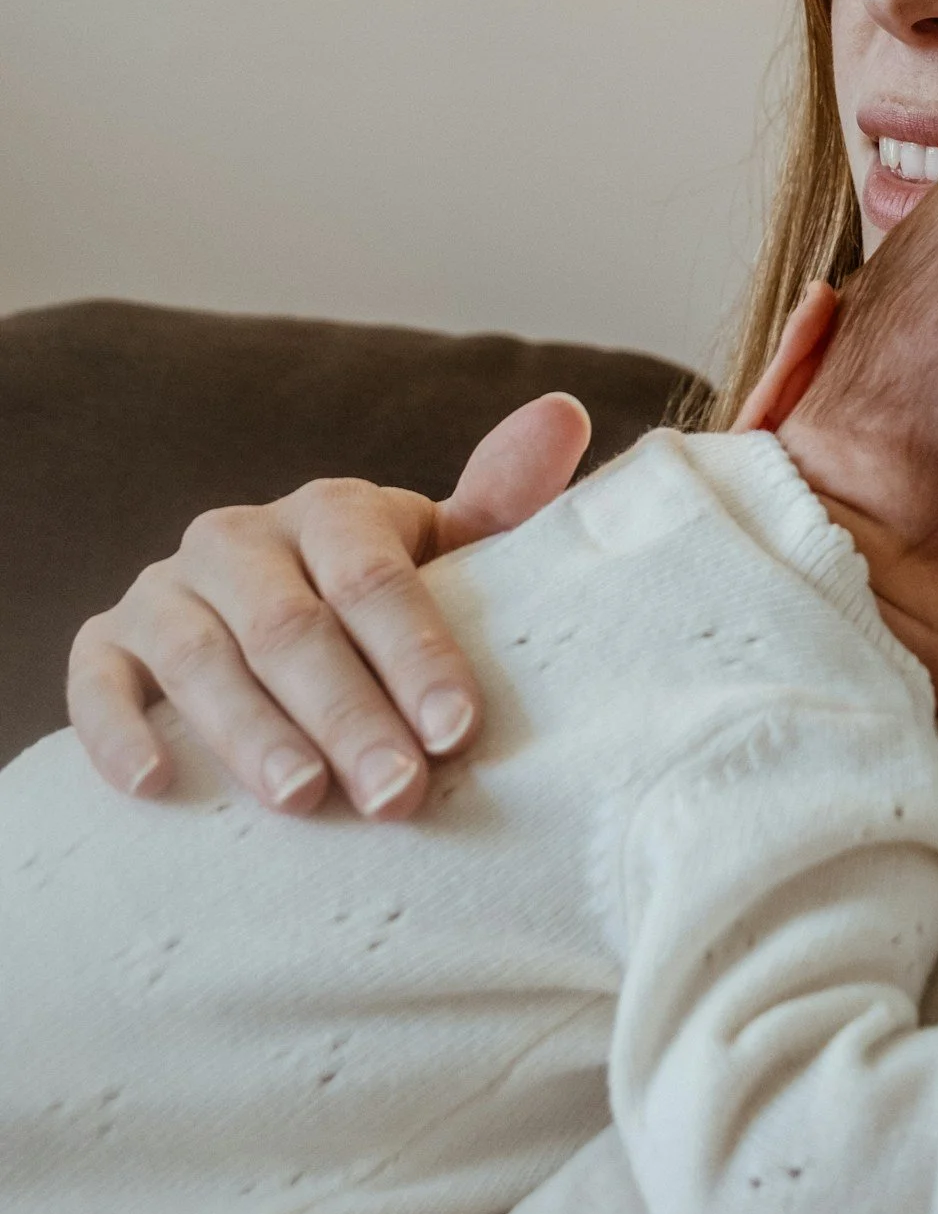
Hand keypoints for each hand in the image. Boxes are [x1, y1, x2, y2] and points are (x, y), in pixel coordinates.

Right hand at [66, 393, 591, 819]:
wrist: (264, 627)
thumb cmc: (379, 607)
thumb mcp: (443, 559)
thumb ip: (501, 505)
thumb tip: (563, 413)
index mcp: (331, 511)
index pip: (375, 578)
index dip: (418, 653)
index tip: (459, 730)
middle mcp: (240, 539)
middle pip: (294, 628)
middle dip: (350, 715)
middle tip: (397, 793)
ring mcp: (166, 592)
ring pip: (201, 658)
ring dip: (251, 732)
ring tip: (303, 800)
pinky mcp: (107, 646)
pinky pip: (97, 683)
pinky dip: (120, 732)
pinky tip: (156, 785)